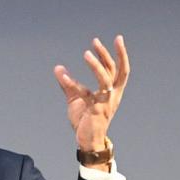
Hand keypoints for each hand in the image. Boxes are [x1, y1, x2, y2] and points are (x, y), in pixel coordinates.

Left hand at [53, 35, 129, 152]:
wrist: (87, 140)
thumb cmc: (85, 119)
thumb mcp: (75, 98)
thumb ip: (68, 83)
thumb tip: (58, 67)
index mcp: (112, 91)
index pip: (120, 69)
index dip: (120, 54)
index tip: (117, 38)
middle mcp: (112, 95)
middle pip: (114, 71)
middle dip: (107, 55)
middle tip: (95, 41)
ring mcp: (105, 103)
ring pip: (105, 80)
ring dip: (96, 66)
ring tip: (86, 54)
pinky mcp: (96, 110)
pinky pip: (85, 94)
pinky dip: (73, 84)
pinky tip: (63, 75)